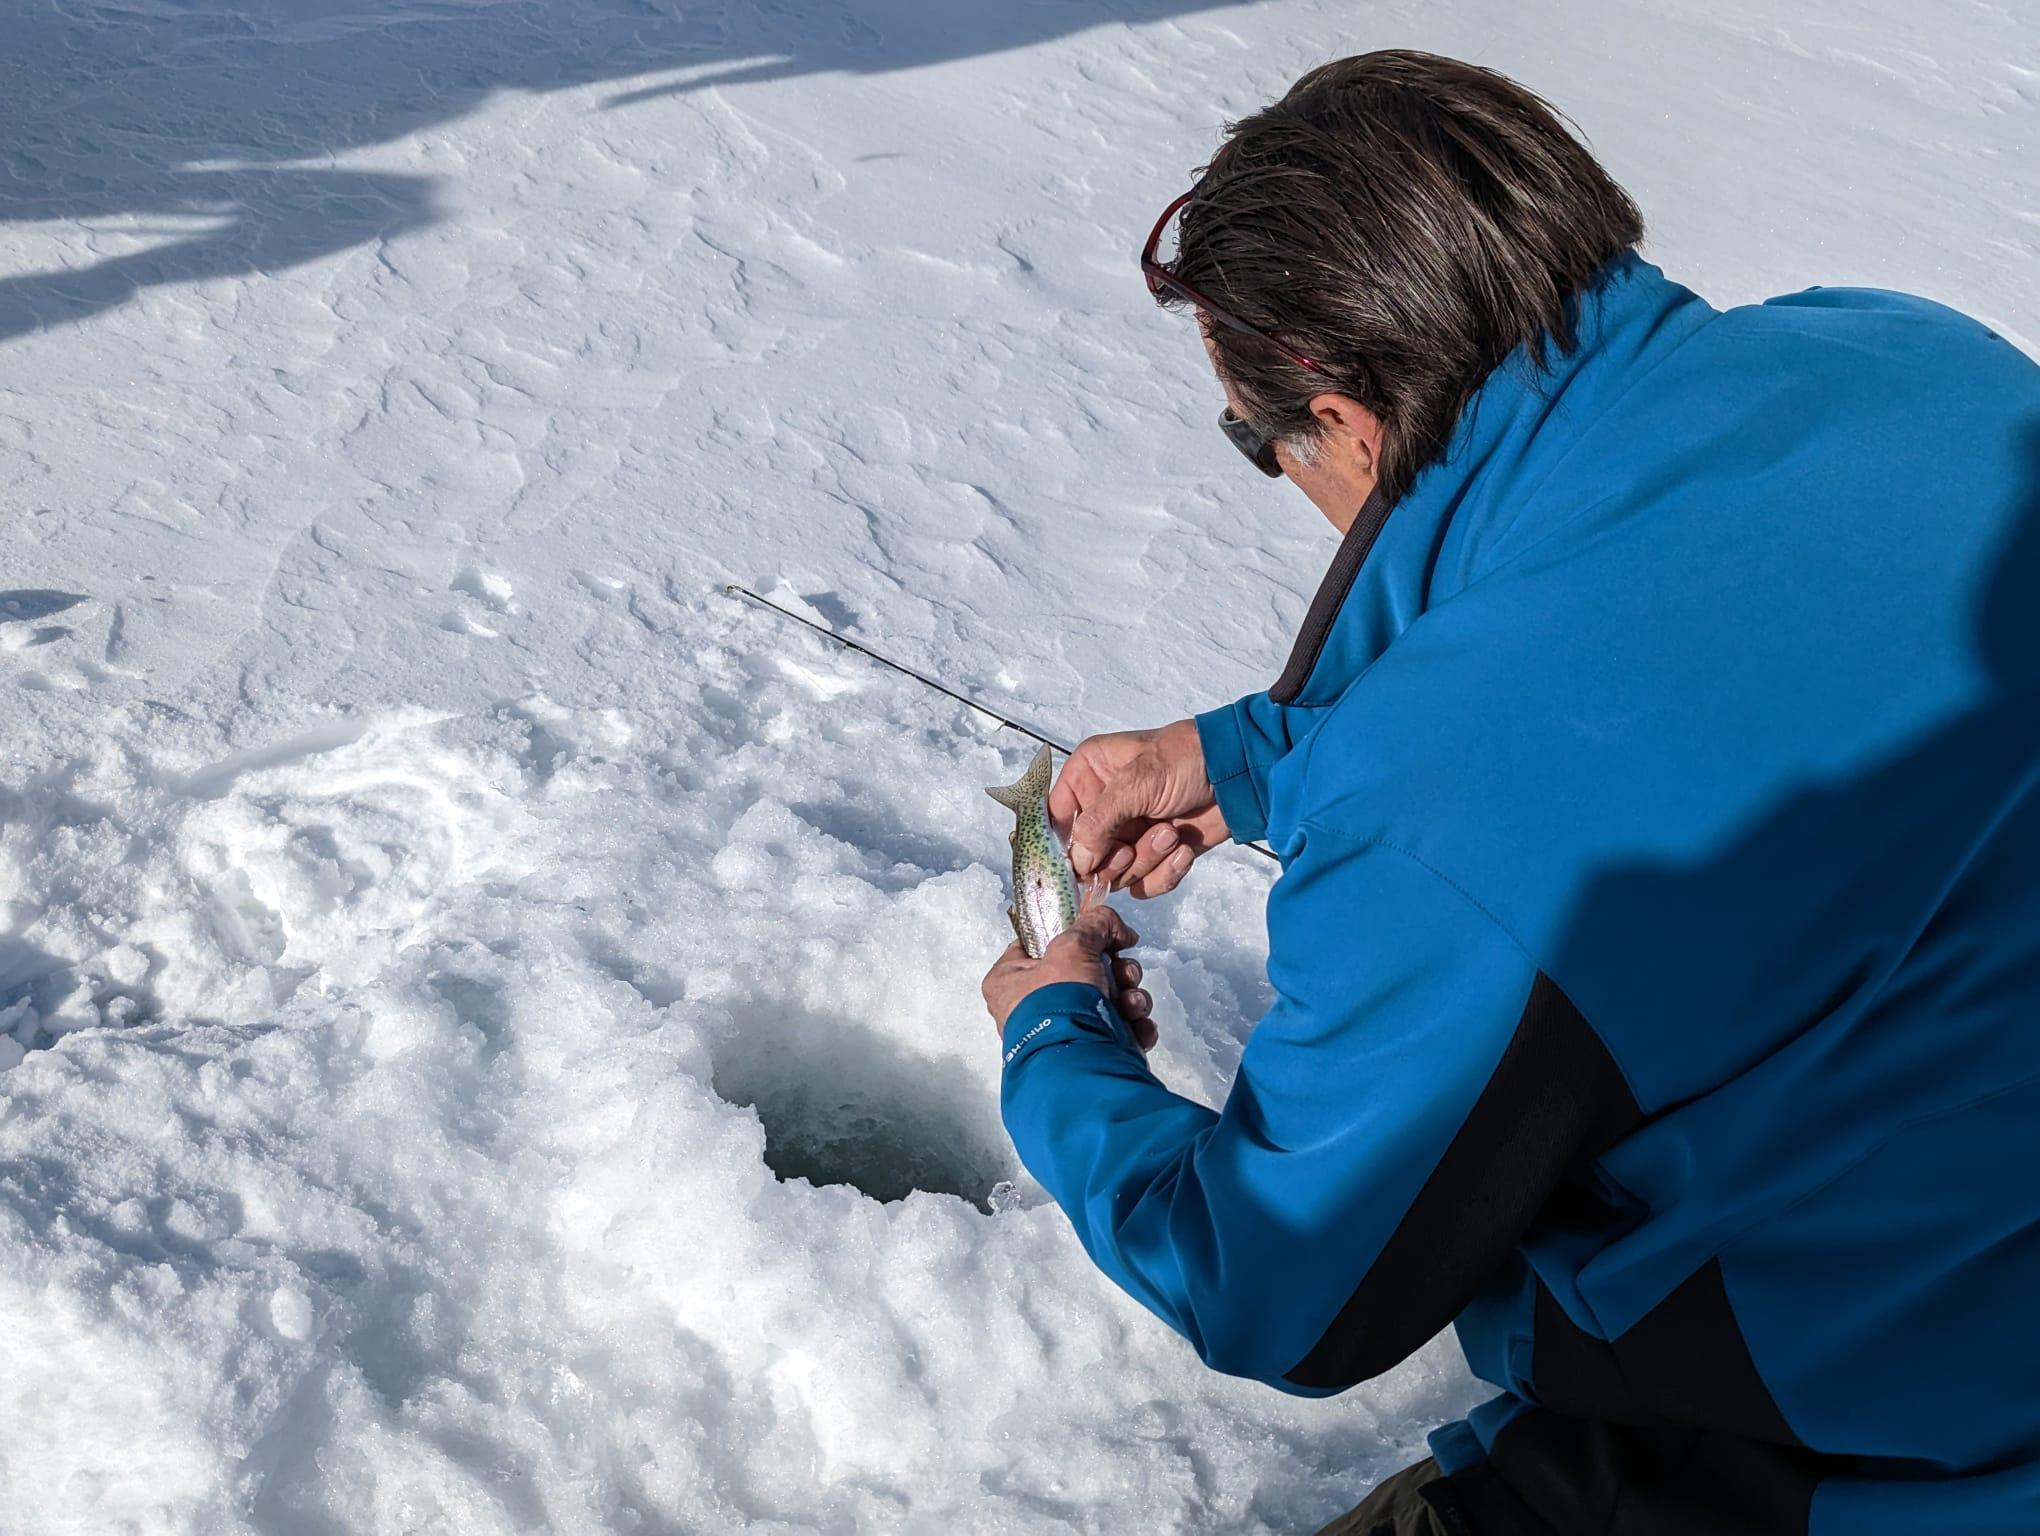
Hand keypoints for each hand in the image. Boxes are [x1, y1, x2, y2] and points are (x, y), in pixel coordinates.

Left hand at [982, 905, 1156, 1050]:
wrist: (1081, 1060)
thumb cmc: (1061, 999)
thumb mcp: (1073, 945)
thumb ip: (1094, 924)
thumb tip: (1115, 926)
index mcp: (1010, 979)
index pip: (1041, 943)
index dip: (1075, 934)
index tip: (1103, 934)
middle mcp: (1031, 1005)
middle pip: (1083, 970)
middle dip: (1116, 970)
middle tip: (1124, 972)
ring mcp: (1062, 1029)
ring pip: (1107, 997)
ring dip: (1129, 996)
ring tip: (1131, 1004)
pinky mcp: (1089, 1049)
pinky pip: (1117, 1027)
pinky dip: (1132, 1024)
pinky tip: (1137, 1026)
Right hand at [1050, 719, 1226, 898]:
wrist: (1238, 776)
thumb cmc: (1184, 761)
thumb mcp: (1136, 783)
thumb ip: (1099, 822)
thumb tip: (1077, 863)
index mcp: (1088, 776)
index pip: (1055, 820)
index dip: (1060, 846)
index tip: (1074, 864)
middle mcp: (1102, 807)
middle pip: (1083, 858)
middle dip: (1112, 859)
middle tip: (1130, 849)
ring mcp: (1128, 834)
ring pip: (1115, 875)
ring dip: (1145, 860)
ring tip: (1169, 834)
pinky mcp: (1154, 855)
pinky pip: (1144, 884)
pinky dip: (1165, 872)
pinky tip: (1182, 849)